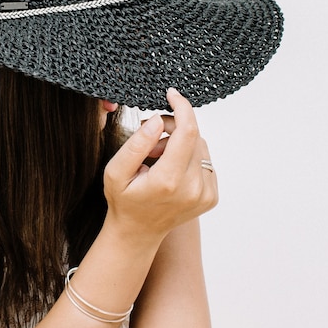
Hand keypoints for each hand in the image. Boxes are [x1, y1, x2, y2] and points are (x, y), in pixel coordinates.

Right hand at [103, 88, 217, 241]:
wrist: (138, 233)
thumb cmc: (124, 200)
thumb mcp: (115, 171)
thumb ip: (136, 144)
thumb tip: (159, 121)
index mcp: (169, 181)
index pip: (188, 132)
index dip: (182, 107)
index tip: (172, 94)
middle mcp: (193, 189)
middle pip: (193, 136)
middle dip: (173, 127)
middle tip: (150, 138)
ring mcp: (205, 194)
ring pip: (201, 146)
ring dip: (180, 143)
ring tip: (157, 156)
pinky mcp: (212, 196)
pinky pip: (205, 160)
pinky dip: (188, 156)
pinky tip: (171, 167)